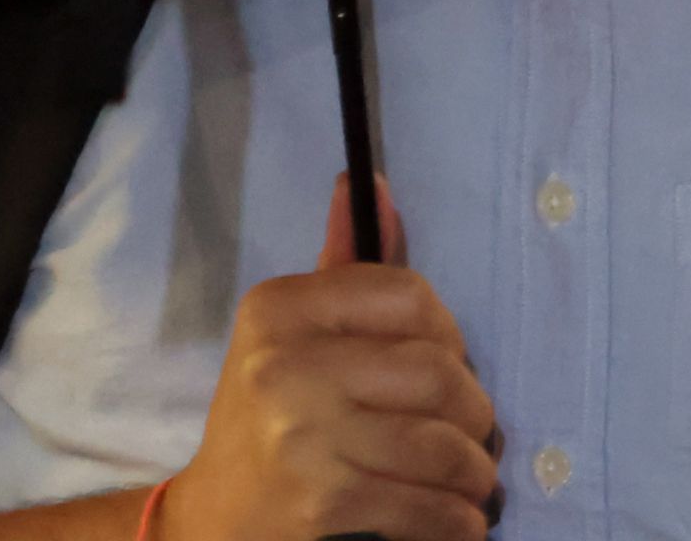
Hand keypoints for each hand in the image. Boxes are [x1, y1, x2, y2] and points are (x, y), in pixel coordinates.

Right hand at [157, 180, 501, 540]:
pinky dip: (455, 521)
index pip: (412, 295)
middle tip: (475, 431)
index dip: (448, 333)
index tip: (445, 362)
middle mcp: (283, 369)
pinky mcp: (319, 505)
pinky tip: (460, 521)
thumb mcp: (297, 330)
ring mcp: (300, 439)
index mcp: (279, 310)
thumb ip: (344, 263)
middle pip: (437, 371)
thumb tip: (372, 184)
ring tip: (474, 478)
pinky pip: (422, 506)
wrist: (214, 517)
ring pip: (440, 444)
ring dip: (473, 471)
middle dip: (473, 409)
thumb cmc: (274, 411)